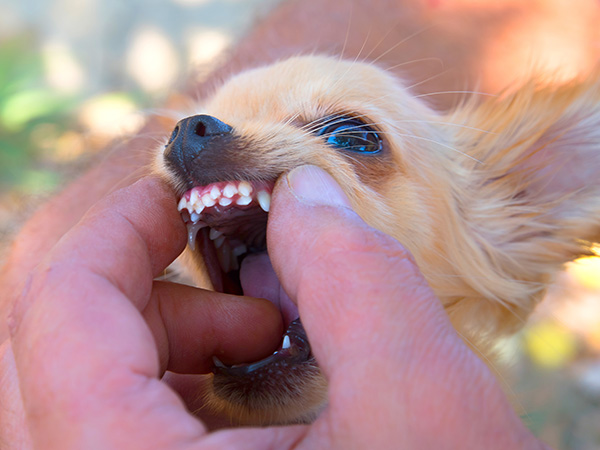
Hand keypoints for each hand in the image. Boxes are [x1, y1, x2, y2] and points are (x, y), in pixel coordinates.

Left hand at [1, 167, 545, 448]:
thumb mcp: (418, 398)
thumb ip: (350, 270)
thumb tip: (299, 187)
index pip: (59, 308)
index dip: (120, 223)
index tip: (186, 191)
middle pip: (45, 341)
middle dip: (135, 269)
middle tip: (221, 243)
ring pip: (71, 380)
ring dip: (157, 324)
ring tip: (256, 324)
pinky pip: (112, 417)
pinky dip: (171, 369)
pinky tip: (250, 368)